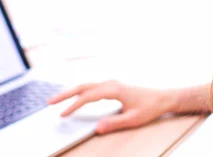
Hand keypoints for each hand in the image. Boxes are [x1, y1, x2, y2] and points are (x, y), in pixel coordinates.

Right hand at [47, 80, 174, 133]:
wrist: (163, 98)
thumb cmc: (150, 108)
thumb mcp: (133, 119)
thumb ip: (114, 123)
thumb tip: (97, 128)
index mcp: (114, 89)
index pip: (88, 96)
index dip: (74, 105)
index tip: (63, 114)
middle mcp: (111, 83)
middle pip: (82, 86)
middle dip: (65, 94)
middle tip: (49, 102)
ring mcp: (111, 83)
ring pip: (86, 85)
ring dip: (71, 92)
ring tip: (57, 101)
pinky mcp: (112, 86)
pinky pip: (92, 87)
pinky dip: (80, 92)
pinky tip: (75, 99)